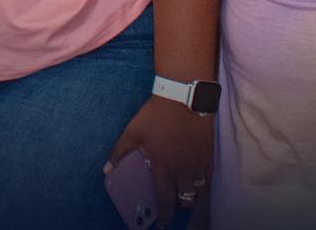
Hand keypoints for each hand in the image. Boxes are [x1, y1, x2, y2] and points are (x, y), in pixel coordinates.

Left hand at [107, 96, 213, 227]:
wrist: (184, 97)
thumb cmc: (156, 115)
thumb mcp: (133, 131)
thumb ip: (119, 151)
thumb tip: (106, 169)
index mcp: (164, 167)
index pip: (165, 200)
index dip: (163, 216)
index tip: (161, 223)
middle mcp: (183, 170)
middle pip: (185, 200)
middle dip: (179, 206)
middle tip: (173, 205)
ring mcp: (198, 163)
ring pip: (198, 191)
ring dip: (191, 195)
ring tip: (184, 192)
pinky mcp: (209, 154)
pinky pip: (208, 176)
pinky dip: (202, 182)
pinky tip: (197, 178)